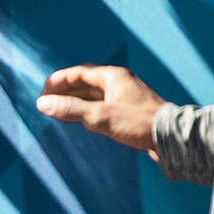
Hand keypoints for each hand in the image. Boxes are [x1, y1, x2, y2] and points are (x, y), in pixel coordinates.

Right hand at [35, 64, 164, 153]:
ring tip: (60, 110)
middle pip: (85, 83)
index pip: (78, 73)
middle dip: (65, 91)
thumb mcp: (101, 117)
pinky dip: (88, 110)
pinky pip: (102, 106)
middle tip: (47, 101)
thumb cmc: (139, 124)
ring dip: (76, 101)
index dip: (58, 81)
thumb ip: (70, 110)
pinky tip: (82, 120)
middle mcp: (119, 83)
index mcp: (113, 77)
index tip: (42, 91)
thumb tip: (42, 104)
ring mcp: (125, 97)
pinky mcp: (130, 111)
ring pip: (94, 95)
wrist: (172, 139)